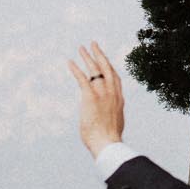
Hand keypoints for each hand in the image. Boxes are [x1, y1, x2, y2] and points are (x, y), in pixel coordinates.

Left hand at [66, 41, 126, 156]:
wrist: (108, 143)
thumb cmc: (109, 140)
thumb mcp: (113, 125)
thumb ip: (110, 117)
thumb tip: (107, 120)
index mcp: (119, 100)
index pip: (114, 78)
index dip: (109, 67)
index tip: (104, 60)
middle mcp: (113, 93)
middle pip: (107, 69)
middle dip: (99, 55)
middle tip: (93, 45)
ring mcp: (103, 94)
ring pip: (95, 70)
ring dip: (88, 57)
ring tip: (81, 48)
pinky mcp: (91, 97)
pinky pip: (82, 79)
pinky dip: (76, 69)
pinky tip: (70, 62)